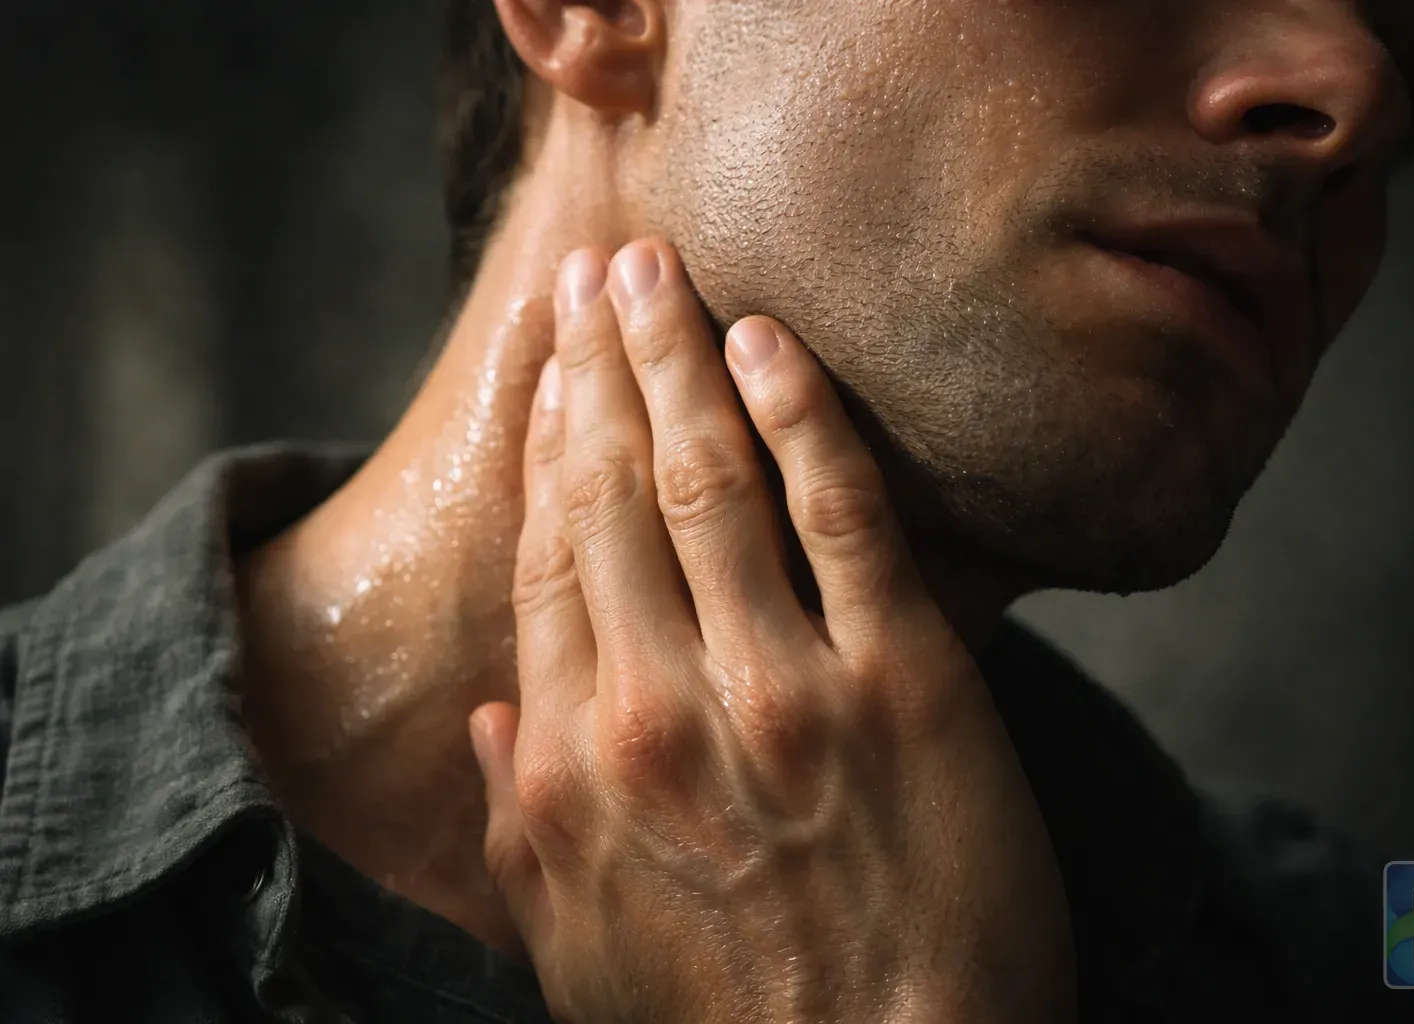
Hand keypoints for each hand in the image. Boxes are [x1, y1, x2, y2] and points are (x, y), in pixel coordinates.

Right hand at [469, 239, 1074, 1023]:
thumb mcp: (577, 954)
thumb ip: (524, 826)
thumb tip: (495, 719)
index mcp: (577, 764)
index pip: (550, 555)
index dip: (548, 442)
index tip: (551, 367)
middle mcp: (660, 706)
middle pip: (612, 491)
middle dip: (600, 366)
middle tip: (598, 270)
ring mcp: (784, 687)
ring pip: (709, 478)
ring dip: (678, 358)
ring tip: (664, 270)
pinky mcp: (904, 684)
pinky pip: (843, 514)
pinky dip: (802, 415)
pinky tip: (772, 341)